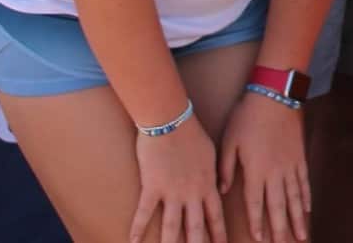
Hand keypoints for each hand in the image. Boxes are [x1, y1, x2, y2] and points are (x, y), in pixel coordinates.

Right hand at [131, 115, 228, 242]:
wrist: (171, 120)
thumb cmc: (192, 133)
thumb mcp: (211, 153)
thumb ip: (215, 173)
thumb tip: (219, 186)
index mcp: (208, 184)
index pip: (215, 215)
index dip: (218, 233)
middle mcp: (191, 193)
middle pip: (196, 227)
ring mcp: (172, 192)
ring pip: (173, 226)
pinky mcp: (152, 187)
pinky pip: (145, 213)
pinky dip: (138, 229)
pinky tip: (133, 241)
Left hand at [217, 88, 309, 241]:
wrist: (275, 96)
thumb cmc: (247, 117)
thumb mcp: (228, 141)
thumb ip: (225, 168)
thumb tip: (222, 189)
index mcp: (255, 170)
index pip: (256, 204)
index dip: (257, 223)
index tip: (259, 240)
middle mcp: (275, 172)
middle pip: (279, 206)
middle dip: (281, 228)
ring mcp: (290, 165)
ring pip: (295, 198)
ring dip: (298, 218)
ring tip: (302, 235)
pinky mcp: (300, 156)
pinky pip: (304, 181)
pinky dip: (306, 197)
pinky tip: (308, 209)